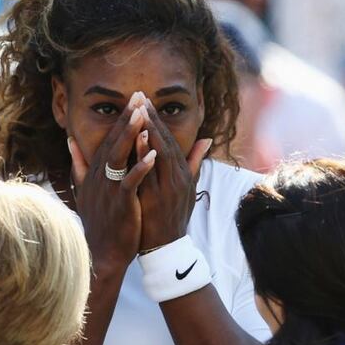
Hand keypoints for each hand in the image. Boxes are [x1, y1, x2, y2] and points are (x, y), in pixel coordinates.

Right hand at [68, 92, 156, 270]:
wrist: (101, 252)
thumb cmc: (98, 221)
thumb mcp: (84, 189)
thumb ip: (79, 164)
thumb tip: (71, 141)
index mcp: (95, 172)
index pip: (109, 139)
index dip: (121, 119)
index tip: (133, 99)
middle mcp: (99, 177)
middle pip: (113, 142)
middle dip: (126, 118)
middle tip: (139, 96)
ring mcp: (108, 190)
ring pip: (119, 156)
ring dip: (131, 135)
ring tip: (143, 115)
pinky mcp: (119, 204)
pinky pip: (130, 182)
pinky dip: (140, 167)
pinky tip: (152, 153)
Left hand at [137, 99, 210, 250]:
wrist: (167, 248)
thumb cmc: (173, 217)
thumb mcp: (188, 188)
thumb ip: (194, 163)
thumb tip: (206, 139)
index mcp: (182, 173)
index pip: (168, 140)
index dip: (157, 119)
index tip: (145, 101)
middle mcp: (178, 177)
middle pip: (164, 141)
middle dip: (152, 118)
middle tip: (139, 96)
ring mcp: (169, 187)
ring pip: (160, 152)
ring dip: (149, 130)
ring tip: (139, 110)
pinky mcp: (159, 198)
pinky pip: (151, 172)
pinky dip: (146, 154)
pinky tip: (138, 139)